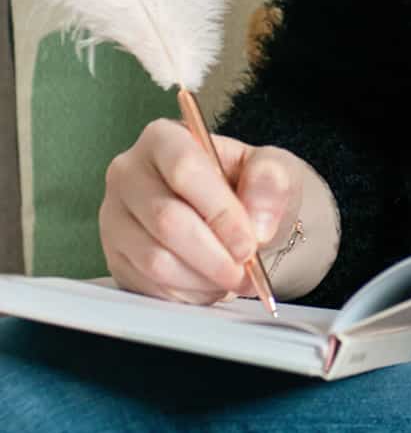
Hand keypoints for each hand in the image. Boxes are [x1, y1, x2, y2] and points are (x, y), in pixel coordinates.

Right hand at [100, 118, 303, 305]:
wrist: (233, 216)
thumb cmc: (247, 185)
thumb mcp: (272, 168)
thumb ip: (271, 183)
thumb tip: (257, 226)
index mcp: (162, 138)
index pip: (184, 170)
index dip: (219, 212)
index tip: (248, 243)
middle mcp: (128, 174)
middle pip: (166, 220)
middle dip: (214, 255)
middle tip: (245, 270)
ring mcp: (115, 218)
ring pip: (155, 260)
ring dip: (202, 279)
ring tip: (232, 278)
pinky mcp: (115, 258)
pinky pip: (148, 287)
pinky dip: (187, 294)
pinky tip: (209, 284)